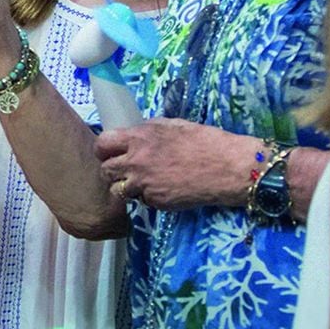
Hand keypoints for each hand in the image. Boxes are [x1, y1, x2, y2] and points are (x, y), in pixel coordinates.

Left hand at [96, 118, 255, 210]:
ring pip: (120, 190)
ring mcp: (145, 185)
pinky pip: (142, 201)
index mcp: (138, 139)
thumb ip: (147, 130)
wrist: (226, 167)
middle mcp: (136, 162)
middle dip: (112, 170)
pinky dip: (147, 197)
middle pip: (106, 171)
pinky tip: (161, 190)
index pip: (102, 145)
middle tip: (124, 169)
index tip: (110, 151)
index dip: (104, 149)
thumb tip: (136, 134)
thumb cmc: (203, 140)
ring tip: (141, 182)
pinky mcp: (157, 203)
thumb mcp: (171, 125)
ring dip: (127, 186)